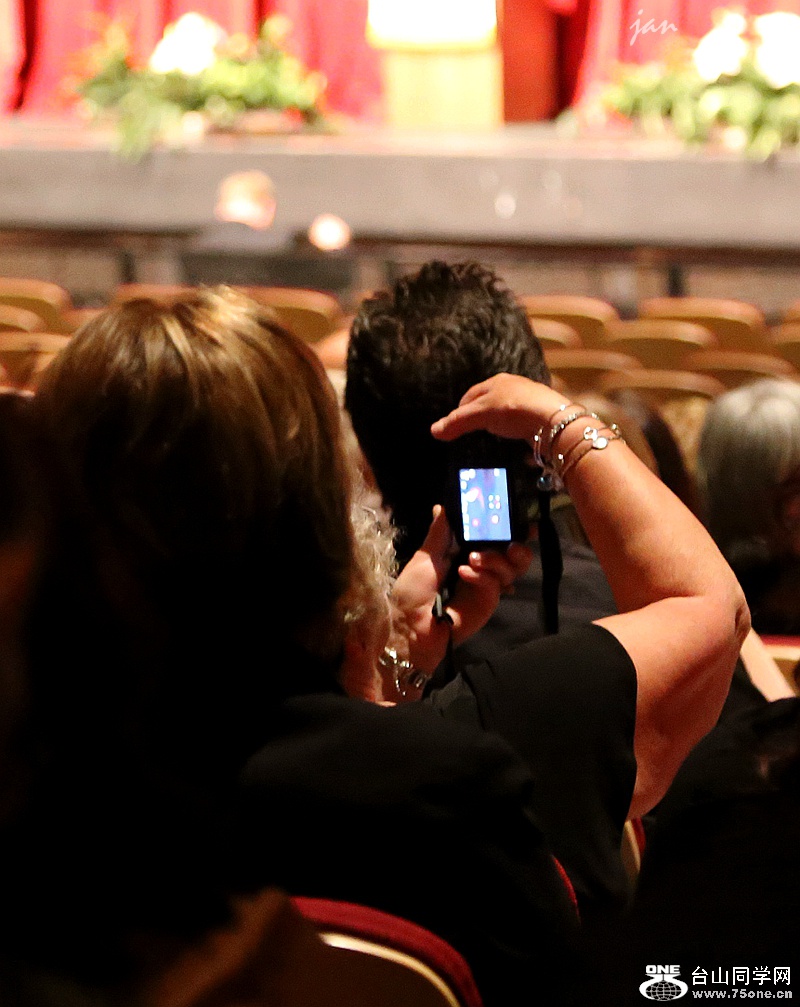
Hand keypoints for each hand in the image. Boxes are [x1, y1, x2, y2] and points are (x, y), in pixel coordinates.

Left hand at [389, 505, 531, 677]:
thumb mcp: (425, 557)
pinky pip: (495, 584)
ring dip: (495, 558)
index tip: (517, 516)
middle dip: (517, 545)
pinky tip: (465, 573)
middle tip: (511, 542)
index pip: (493, 538)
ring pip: (510, 568)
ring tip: (474, 558)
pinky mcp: (487, 604)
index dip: (507, 528)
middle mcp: (479, 570)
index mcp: (464, 554)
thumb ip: (440, 533)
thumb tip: (441, 507)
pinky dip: (482, 576)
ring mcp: (485, 588)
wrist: (410, 628)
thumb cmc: (412, 592)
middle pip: (513, 555)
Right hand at [430, 374, 566, 444]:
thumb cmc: (515, 410)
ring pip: (505, 408)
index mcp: (497, 381)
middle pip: (488, 400)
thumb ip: (458, 422)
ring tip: (491, 433)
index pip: (471, 394)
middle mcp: (513, 385)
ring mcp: (528, 398)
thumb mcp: (481, 415)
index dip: (460, 409)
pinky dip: (512, 425)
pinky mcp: (540, 412)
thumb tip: (433, 431)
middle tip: (470, 429)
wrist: (553, 419)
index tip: (454, 424)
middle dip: (478, 413)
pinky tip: (513, 434)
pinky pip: (520, 417)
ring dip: (496, 419)